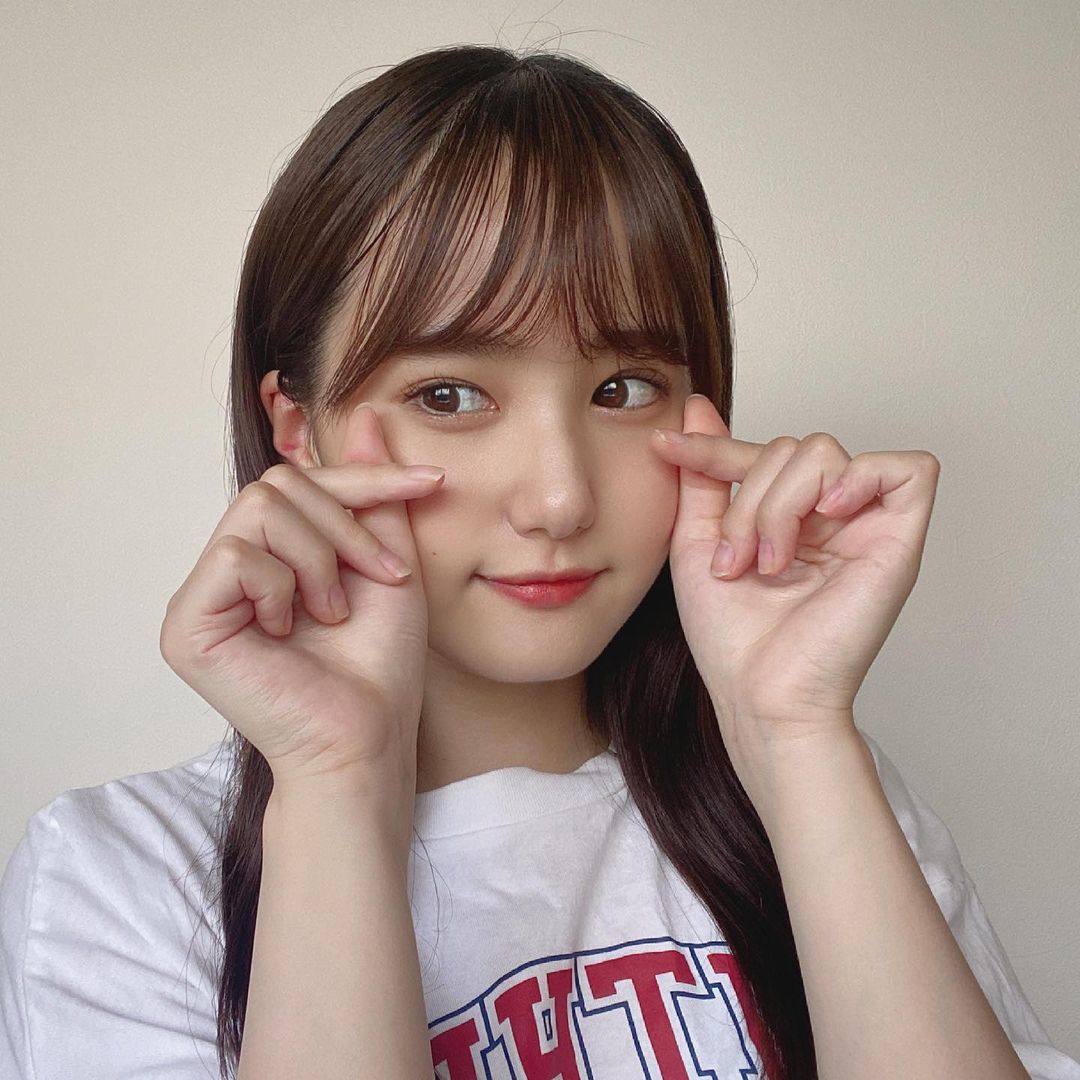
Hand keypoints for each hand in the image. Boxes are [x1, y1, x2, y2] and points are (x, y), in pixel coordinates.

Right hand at [159, 402, 441, 793]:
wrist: (367, 735)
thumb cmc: (379, 663)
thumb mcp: (391, 561)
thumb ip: (374, 494)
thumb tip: (364, 414)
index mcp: (272, 555)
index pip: (301, 480)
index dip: (364, 478)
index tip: (432, 483)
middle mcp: (230, 568)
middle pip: (279, 483)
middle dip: (345, 525)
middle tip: (374, 579)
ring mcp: (203, 595)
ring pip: (260, 509)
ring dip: (320, 558)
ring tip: (332, 611)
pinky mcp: (186, 623)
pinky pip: (236, 553)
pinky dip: (283, 585)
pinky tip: (292, 627)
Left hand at [652, 394, 939, 760]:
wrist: (758, 694)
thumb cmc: (732, 636)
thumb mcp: (699, 541)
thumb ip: (705, 474)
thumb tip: (698, 408)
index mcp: (791, 517)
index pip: (761, 454)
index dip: (715, 449)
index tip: (664, 446)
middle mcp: (832, 517)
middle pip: (792, 447)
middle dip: (749, 499)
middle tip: (737, 560)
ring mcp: (867, 527)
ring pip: (826, 453)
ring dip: (779, 506)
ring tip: (770, 563)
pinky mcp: (901, 542)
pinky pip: (908, 470)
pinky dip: (860, 480)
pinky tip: (827, 517)